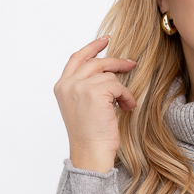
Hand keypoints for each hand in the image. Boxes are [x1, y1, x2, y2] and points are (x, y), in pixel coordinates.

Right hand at [54, 36, 136, 172]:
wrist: (91, 154)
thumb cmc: (90, 136)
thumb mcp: (82, 107)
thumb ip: (86, 88)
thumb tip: (106, 72)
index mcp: (61, 87)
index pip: (76, 58)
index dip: (92, 47)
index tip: (106, 40)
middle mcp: (68, 84)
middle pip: (95, 62)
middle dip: (116, 62)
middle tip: (131, 64)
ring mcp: (80, 87)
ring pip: (108, 75)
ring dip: (121, 90)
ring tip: (124, 105)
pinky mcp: (95, 93)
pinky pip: (117, 85)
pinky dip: (126, 96)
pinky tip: (126, 108)